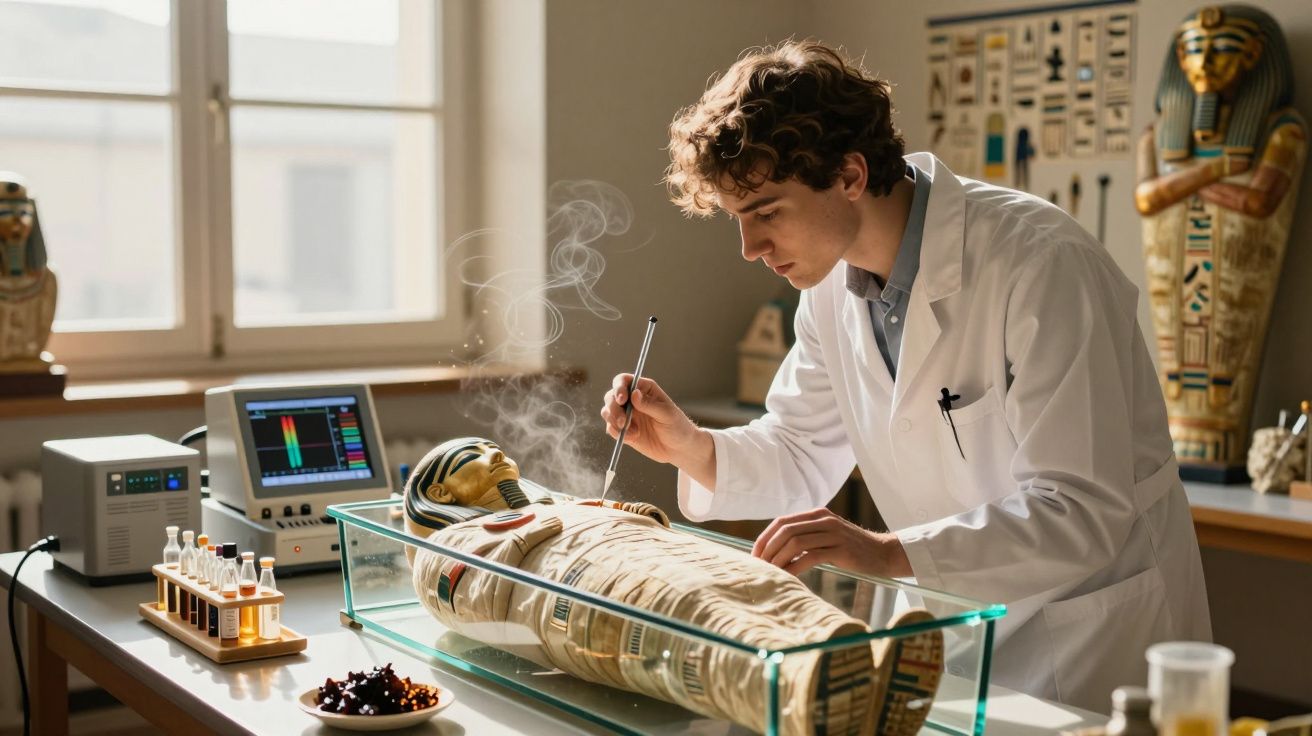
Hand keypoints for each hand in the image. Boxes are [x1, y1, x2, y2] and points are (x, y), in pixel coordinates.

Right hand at [600, 374, 707, 469]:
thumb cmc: (678, 427)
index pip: (624, 380)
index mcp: (644, 389)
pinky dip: (617, 433)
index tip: (622, 400)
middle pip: (611, 396)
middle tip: (623, 422)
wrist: (678, 449)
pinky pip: (611, 428)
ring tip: (631, 431)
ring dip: (613, 421)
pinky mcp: (624, 430)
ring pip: (607, 411)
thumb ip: (650, 405)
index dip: (619, 388)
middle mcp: (632, 400)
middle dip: (613, 408)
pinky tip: (632, 437)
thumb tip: (634, 394)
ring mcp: (627, 415)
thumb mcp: (667, 414)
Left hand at [751, 507, 911, 577]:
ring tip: (771, 572)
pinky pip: (810, 556)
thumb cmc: (851, 548)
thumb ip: (805, 536)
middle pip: (785, 530)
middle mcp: (823, 519)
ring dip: (778, 558)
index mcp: (817, 514)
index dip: (765, 537)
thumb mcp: (827, 534)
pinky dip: (794, 567)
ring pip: (795, 542)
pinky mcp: (840, 549)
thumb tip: (776, 549)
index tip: (755, 554)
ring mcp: (833, 533)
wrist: (883, 553)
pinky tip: (788, 576)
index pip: (781, 521)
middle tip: (759, 565)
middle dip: (768, 548)